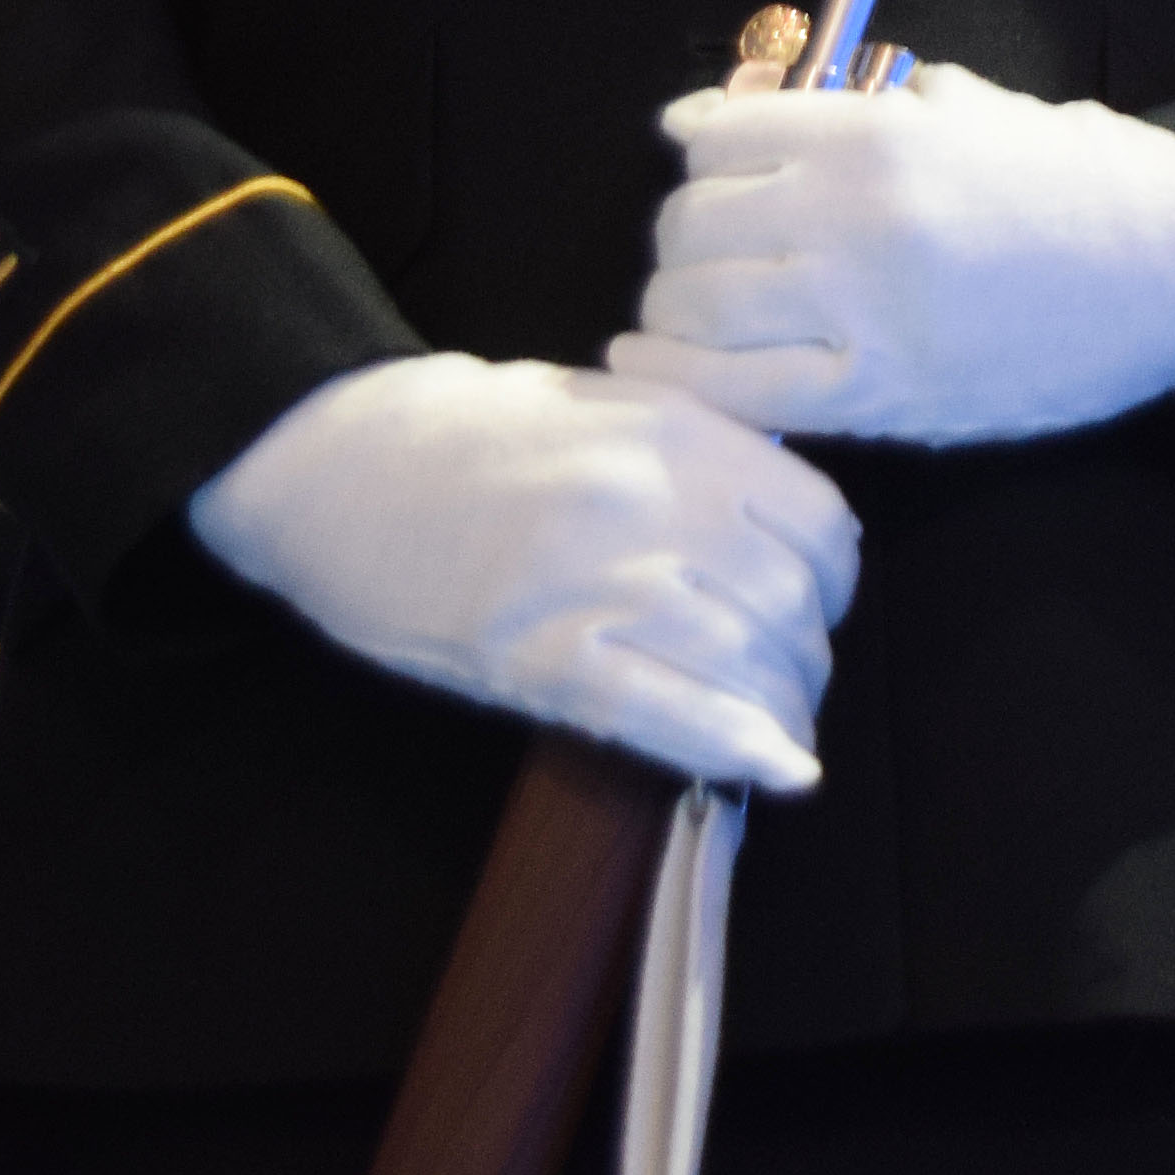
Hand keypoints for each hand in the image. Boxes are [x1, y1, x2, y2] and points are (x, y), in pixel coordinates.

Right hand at [188, 354, 858, 791]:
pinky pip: (666, 712)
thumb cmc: (473, 429)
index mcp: (677, 434)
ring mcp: (593, 584)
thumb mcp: (610, 405)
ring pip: (743, 662)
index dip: (837, 578)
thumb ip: (699, 456)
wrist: (337, 454)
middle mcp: (652, 506)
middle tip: (795, 679)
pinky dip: (736, 747)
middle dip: (808, 655)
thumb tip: (776, 521)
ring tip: (780, 727)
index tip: (821, 604)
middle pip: (789, 601)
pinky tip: (781, 769)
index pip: (819, 521)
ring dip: (782, 708)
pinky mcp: (534, 657)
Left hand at [610, 61, 1174, 445]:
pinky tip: (650, 366)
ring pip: (695, 308)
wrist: (1172, 268)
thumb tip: (754, 103)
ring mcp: (861, 313)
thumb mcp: (970, 107)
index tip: (698, 153)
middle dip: (686, 230)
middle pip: (691, 224)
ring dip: (675, 304)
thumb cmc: (1075, 176)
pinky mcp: (878, 394)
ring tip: (689, 305)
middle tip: (706, 241)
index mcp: (874, 137)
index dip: (698, 143)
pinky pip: (737, 392)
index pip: (717, 137)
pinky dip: (677, 378)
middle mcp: (852, 220)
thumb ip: (863, 105)